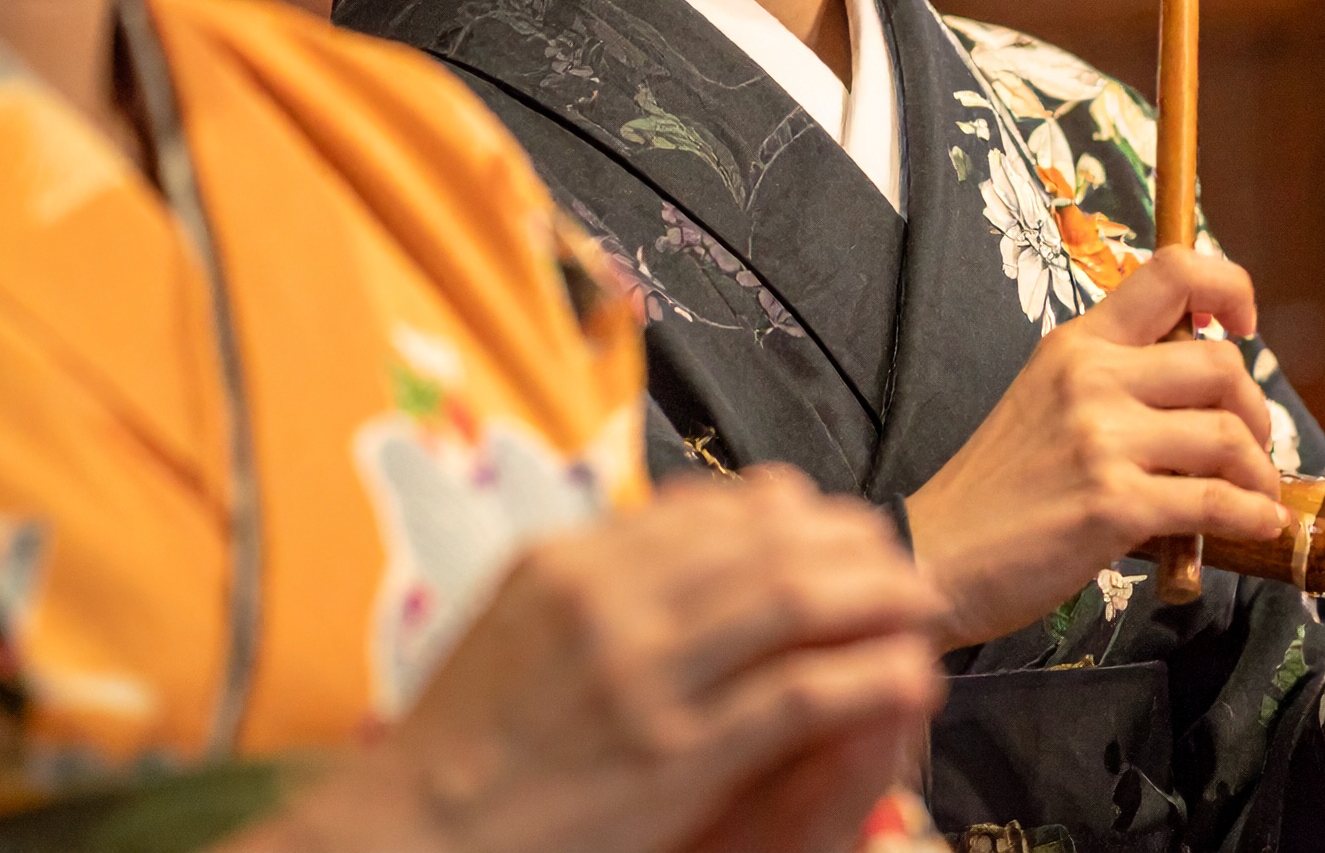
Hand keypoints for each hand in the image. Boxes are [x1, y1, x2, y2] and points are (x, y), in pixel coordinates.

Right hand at [233, 467, 946, 852]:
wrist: (404, 844)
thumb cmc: (464, 752)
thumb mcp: (516, 629)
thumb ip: (602, 580)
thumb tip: (692, 536)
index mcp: (571, 562)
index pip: (716, 507)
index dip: (797, 512)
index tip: (835, 528)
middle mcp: (608, 600)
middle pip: (769, 538)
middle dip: (854, 544)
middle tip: (898, 561)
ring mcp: (640, 676)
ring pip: (795, 598)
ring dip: (877, 595)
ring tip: (920, 603)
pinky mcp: (671, 756)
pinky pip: (798, 693)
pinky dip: (866, 675)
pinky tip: (907, 673)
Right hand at [903, 248, 1293, 647]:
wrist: (936, 554)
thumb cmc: (998, 486)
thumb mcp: (1047, 397)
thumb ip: (1115, 379)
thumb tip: (1206, 388)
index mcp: (1079, 341)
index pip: (1172, 270)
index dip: (1228, 285)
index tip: (1243, 324)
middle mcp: (1092, 377)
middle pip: (1221, 366)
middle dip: (1256, 412)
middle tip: (1249, 447)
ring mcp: (1102, 439)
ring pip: (1229, 436)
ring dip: (1260, 473)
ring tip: (1255, 495)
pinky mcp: (1113, 505)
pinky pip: (1215, 503)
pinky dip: (1253, 516)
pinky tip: (1258, 525)